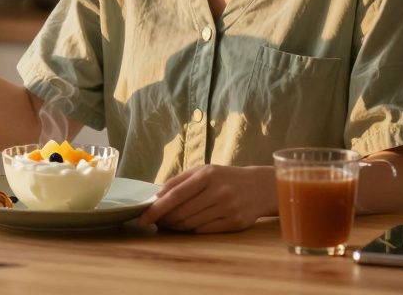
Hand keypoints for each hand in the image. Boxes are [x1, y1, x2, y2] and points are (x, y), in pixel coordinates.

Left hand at [136, 164, 275, 232]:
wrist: (259, 187)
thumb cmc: (225, 178)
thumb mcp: (203, 171)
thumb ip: (178, 181)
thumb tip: (155, 198)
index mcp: (207, 175)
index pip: (175, 195)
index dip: (156, 209)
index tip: (142, 219)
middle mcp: (218, 191)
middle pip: (181, 212)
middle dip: (164, 220)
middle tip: (155, 222)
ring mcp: (228, 208)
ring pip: (191, 224)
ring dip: (175, 226)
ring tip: (169, 224)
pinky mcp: (235, 223)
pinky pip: (204, 231)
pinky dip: (191, 231)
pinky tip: (186, 227)